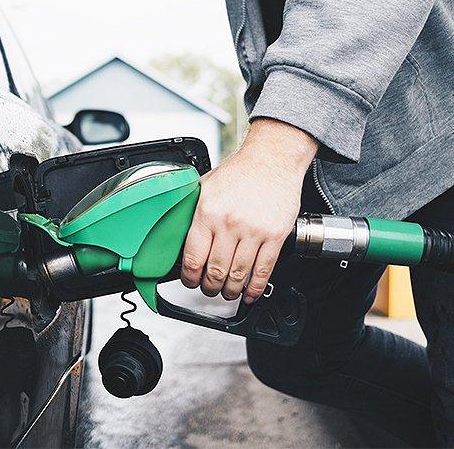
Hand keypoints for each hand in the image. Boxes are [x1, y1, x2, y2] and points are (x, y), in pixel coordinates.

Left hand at [180, 119, 317, 303]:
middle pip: (215, 271)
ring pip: (238, 275)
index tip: (190, 280)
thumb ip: (193, 210)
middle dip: (209, 287)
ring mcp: (254, 231)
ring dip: (230, 290)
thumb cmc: (240, 172)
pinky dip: (255, 288)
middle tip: (208, 288)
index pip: (193, 257)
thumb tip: (178, 231)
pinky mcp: (275, 236)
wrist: (272, 159)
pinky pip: (263, 270)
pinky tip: (250, 293)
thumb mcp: (206, 186)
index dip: (189, 277)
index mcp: (207, 212)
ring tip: (227, 291)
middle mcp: (229, 223)